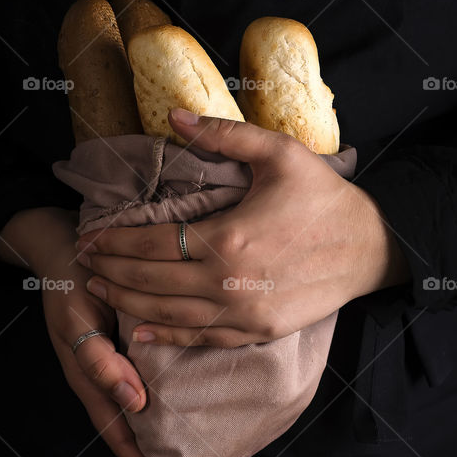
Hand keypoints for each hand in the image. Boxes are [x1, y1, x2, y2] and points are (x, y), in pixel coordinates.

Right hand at [0, 207, 216, 456]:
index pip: (122, 437)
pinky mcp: (132, 351)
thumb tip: (136, 406)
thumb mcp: (76, 320)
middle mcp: (108, 383)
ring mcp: (120, 369)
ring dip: (173, 446)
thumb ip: (100, 362)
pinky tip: (192, 416)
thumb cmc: (70, 282)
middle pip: (140, 438)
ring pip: (149, 420)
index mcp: (92, 382)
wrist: (63, 244)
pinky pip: (153, 391)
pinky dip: (172, 412)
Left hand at [76, 108, 409, 347]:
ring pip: (166, 314)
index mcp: (226, 238)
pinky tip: (140, 333)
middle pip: (149, 280)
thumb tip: (174, 116)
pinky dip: (165, 338)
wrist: (372, 247)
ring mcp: (240, 313)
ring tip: (98, 291)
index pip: (152, 244)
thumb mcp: (280, 154)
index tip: (90, 238)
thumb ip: (223, 136)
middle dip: (109, 272)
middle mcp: (226, 282)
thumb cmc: (324, 199)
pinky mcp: (255, 332)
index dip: (115, 242)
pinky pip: (199, 339)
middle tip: (83, 264)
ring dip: (126, 303)